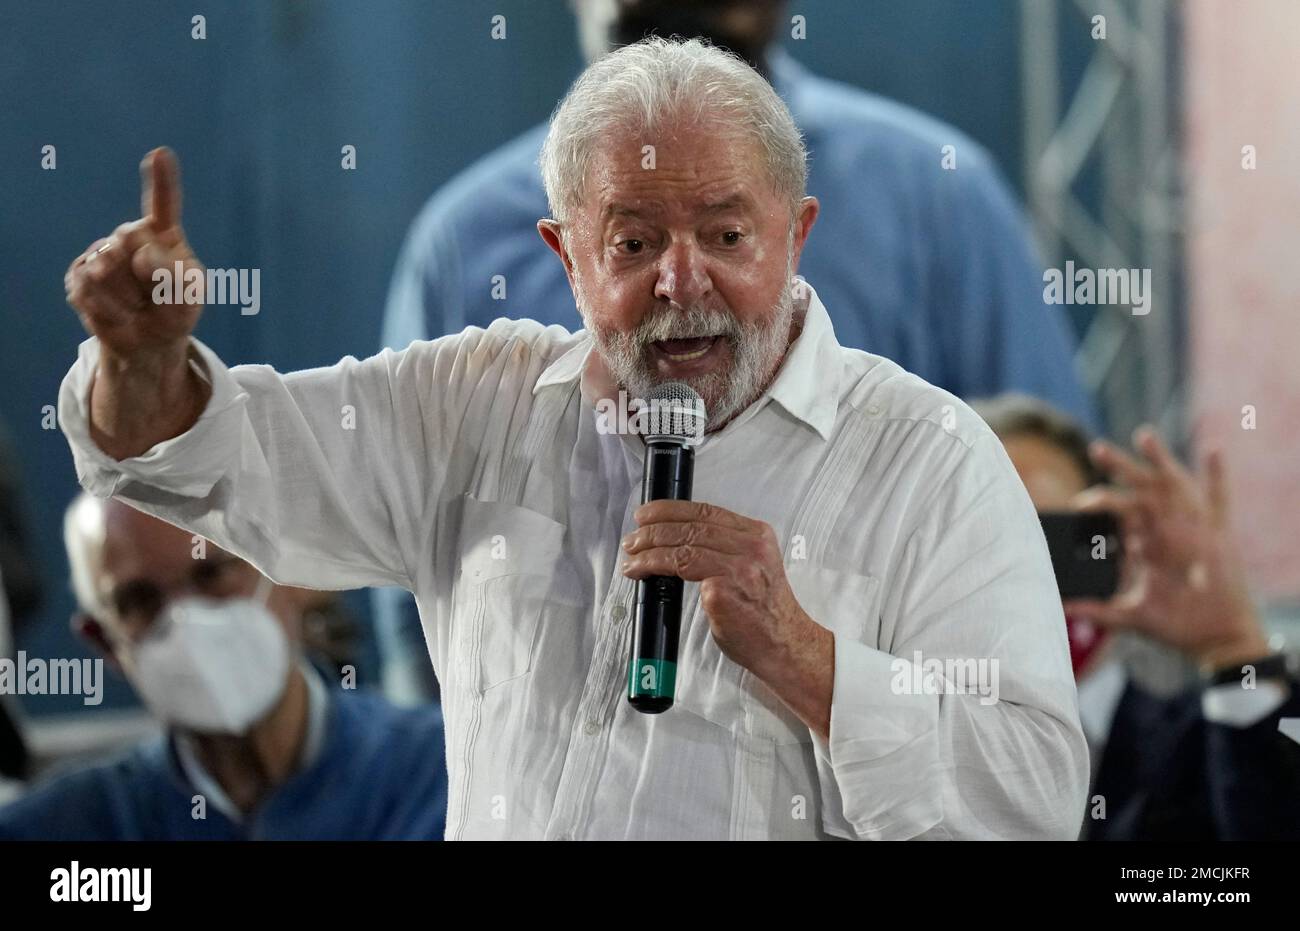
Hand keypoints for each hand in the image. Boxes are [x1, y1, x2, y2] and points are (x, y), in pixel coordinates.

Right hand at [64, 147, 204, 364]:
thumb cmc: (174, 313)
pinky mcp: (79, 275)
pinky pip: (89, 290)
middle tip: (154, 296)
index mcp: (164, 236)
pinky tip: (118, 313)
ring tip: (137, 305)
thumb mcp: (188, 299)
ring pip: (106, 268)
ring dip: (128, 298)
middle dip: (145, 276)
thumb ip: (173, 276)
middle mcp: (130, 237)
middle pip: (128, 238)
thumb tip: (142, 254)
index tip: (160, 154)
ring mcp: (100, 254)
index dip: (161, 180)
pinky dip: (110, 310)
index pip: (163, 205)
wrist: (148, 342)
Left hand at [620, 500, 825, 685]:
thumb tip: (680, 539)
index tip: (648, 513)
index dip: (670, 509)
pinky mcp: (722, 591)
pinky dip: (654, 568)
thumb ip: (726, 548)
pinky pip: (680, 571)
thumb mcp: (753, 566)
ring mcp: (737, 569)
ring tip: (631, 556)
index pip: (707, 511)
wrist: (783, 645)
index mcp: (757, 536)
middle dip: (654, 529)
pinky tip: (641, 572)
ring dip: (649, 550)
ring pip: (682, 547)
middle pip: (691, 526)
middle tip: (633, 538)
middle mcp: (750, 547)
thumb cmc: (764, 612)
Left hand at [1063, 427, 1267, 668]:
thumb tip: (1060, 607)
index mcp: (1146, 545)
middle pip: (1139, 490)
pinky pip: (1220, 501)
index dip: (1099, 505)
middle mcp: (1167, 532)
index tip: (1078, 506)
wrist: (1216, 640)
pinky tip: (1212, 449)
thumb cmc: (1175, 627)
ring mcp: (1192, 531)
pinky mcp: (1219, 538)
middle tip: (1097, 449)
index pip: (1118, 515)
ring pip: (1172, 487)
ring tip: (1144, 436)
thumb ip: (1096, 611)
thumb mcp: (1131, 616)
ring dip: (1160, 461)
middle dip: (1120, 469)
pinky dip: (1218, 475)